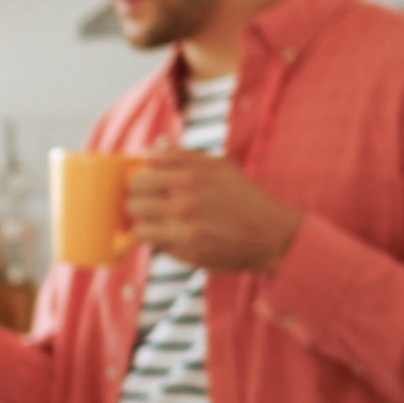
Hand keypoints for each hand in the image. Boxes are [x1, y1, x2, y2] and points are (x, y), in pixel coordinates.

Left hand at [127, 150, 301, 271]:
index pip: (141, 173)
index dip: (141, 179)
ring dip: (144, 223)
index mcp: (190, 176)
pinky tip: (170, 234)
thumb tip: (147, 150)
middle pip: (133, 199)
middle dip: (139, 200)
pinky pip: (153, 244)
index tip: (148, 184)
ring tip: (159, 221)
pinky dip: (157, 239)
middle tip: (151, 204)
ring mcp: (183, 230)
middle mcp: (184, 202)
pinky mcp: (185, 253)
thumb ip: (181, 157)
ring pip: (138, 225)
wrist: (270, 234)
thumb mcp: (219, 167)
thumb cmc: (244, 197)